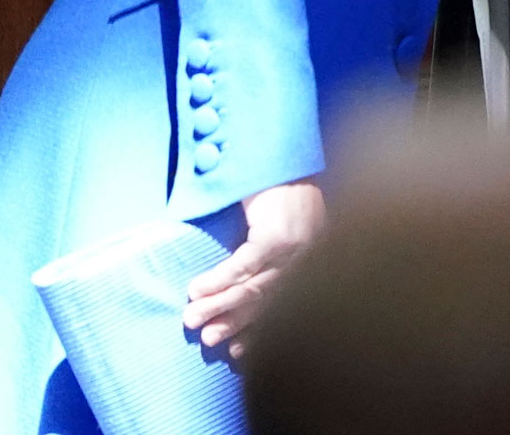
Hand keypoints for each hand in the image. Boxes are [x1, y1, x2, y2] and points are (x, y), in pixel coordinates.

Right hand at [182, 179, 324, 356]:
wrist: (287, 158)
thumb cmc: (285, 196)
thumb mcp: (288, 232)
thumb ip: (276, 262)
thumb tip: (244, 297)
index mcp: (317, 262)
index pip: (287, 306)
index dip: (259, 331)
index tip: (237, 351)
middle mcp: (312, 259)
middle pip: (268, 302)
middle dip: (234, 322)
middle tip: (208, 338)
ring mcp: (296, 249)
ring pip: (253, 288)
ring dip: (219, 305)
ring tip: (192, 317)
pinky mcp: (277, 236)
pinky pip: (242, 267)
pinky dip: (218, 281)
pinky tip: (198, 290)